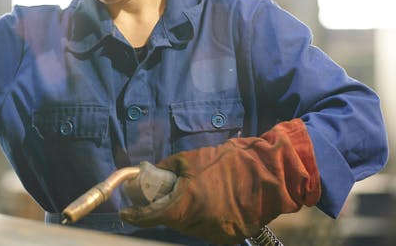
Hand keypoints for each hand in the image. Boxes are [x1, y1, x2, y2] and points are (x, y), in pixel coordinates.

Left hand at [119, 119, 320, 244]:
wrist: (268, 173)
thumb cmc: (229, 162)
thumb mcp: (192, 158)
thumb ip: (168, 168)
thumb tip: (151, 172)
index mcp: (187, 204)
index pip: (153, 218)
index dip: (137, 216)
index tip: (126, 213)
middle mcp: (199, 224)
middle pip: (172, 222)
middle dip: (165, 210)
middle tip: (162, 197)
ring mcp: (216, 233)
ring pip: (189, 227)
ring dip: (185, 215)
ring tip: (195, 195)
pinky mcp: (229, 237)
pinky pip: (207, 229)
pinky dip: (204, 219)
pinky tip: (211, 203)